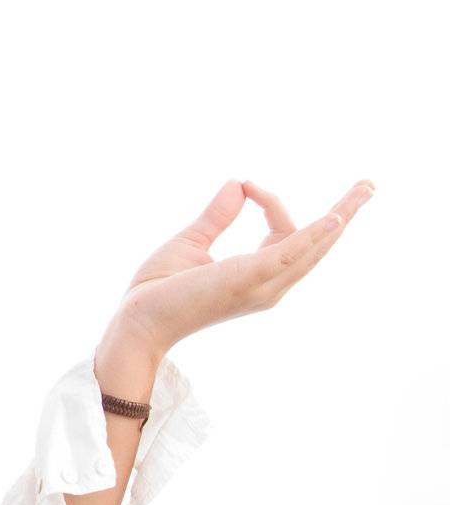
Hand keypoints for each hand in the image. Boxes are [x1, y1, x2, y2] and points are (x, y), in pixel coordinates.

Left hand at [110, 177, 375, 354]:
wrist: (137, 321)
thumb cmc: (158, 291)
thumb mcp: (191, 242)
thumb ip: (216, 216)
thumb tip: (235, 184)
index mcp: (255, 275)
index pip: (284, 233)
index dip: (272, 203)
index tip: (246, 184)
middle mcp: (267, 284)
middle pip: (316, 245)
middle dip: (343, 214)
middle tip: (368, 186)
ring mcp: (261, 284)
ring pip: (311, 248)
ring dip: (339, 218)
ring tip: (363, 192)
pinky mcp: (247, 279)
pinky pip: (288, 254)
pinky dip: (311, 236)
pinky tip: (333, 218)